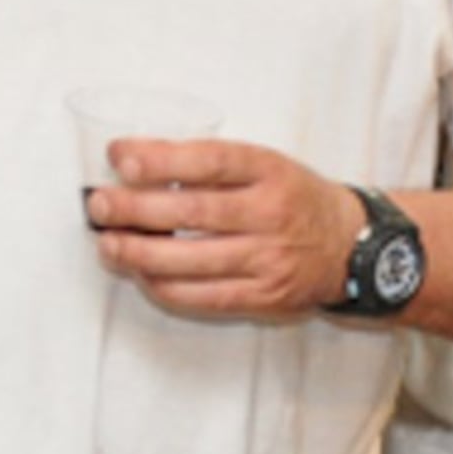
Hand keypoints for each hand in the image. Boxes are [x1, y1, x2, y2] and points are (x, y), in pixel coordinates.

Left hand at [85, 140, 364, 320]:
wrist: (354, 247)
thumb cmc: (297, 199)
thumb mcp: (268, 165)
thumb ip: (214, 165)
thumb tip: (140, 164)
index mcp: (271, 171)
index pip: (209, 161)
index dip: (159, 158)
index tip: (118, 155)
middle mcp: (271, 214)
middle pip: (193, 212)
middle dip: (135, 208)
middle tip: (98, 204)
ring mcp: (268, 260)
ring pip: (191, 261)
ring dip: (139, 254)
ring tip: (107, 244)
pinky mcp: (263, 298)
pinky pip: (203, 297)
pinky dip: (164, 287)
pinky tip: (140, 275)